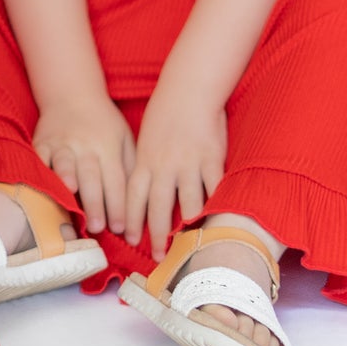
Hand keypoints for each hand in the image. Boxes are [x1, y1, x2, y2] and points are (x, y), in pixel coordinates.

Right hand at [32, 96, 135, 235]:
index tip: (122, 230)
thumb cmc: (104, 122)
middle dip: (95, 203)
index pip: (116, 180)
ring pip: (65, 166)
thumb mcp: (125, 138)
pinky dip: (41, 173)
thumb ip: (130, 167)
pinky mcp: (42, 143)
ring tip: (71, 204)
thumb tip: (138, 202)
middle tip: (98, 227)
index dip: (119, 206)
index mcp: (109, 146)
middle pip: (91, 177)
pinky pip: (40, 159)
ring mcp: (62, 143)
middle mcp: (85, 145)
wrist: (72, 93)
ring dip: (68, 185)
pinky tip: (43, 188)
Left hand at [124, 87, 226, 259]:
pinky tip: (216, 223)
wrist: (188, 89)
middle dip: (157, 236)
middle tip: (158, 256)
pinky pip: (215, 190)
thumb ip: (145, 165)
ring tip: (189, 244)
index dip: (131, 221)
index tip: (129, 239)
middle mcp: (164, 166)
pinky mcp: (212, 159)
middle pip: (159, 208)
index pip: (133, 198)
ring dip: (189, 228)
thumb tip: (142, 192)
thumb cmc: (165, 113)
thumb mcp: (146, 139)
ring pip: (188, 204)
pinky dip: (216, 207)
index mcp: (145, 160)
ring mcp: (189, 164)